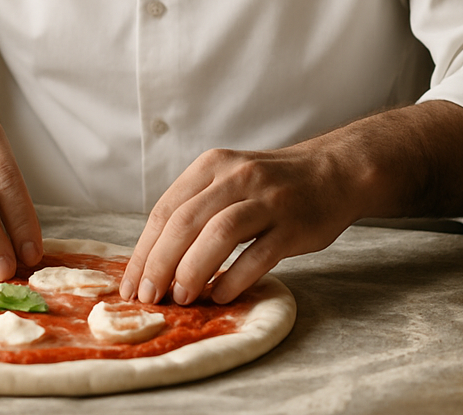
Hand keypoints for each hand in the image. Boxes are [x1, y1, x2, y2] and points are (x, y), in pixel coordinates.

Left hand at [119, 143, 356, 306]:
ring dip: (193, 269)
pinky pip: (259, 254)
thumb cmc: (270, 186)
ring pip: (219, 233)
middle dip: (160, 263)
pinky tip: (220, 296)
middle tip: (148, 297)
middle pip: (185, 221)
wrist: (332, 172)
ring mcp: (267, 199)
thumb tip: (155, 261)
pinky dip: (235, 277)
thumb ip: (196, 208)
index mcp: (211, 165)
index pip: (165, 209)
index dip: (144, 250)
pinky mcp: (293, 224)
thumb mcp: (228, 180)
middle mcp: (236, 176)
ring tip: (181, 298)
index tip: (130, 285)